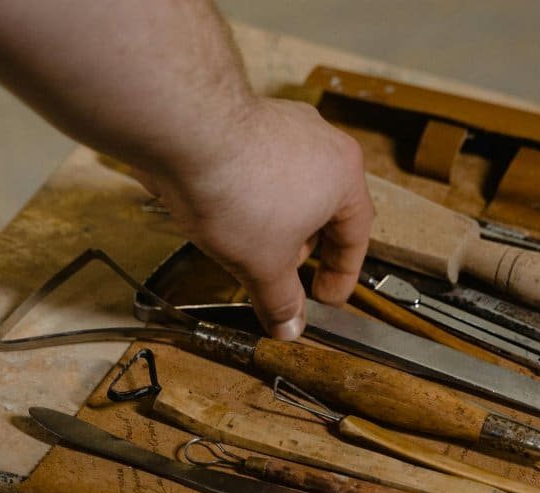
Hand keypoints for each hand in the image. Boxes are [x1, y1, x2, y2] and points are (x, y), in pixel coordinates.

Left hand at [136, 98, 373, 339]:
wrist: (184, 131)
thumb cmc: (238, 189)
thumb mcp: (264, 263)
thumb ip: (281, 299)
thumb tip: (289, 326)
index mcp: (344, 176)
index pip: (356, 236)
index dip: (341, 275)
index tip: (325, 297)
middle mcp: (322, 143)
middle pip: (324, 209)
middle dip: (303, 249)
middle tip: (281, 278)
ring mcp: (285, 124)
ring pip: (290, 187)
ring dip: (275, 223)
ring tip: (246, 247)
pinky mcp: (247, 118)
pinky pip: (259, 168)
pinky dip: (249, 196)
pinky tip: (223, 215)